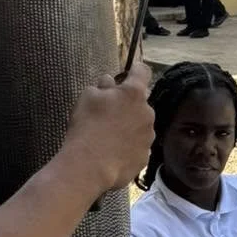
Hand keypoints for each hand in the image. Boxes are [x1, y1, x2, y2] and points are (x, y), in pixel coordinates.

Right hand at [58, 68, 153, 195]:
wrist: (89, 166)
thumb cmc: (87, 126)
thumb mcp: (87, 97)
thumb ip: (102, 86)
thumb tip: (109, 83)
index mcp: (134, 93)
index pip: (143, 72)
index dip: (135, 70)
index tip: (127, 74)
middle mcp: (147, 113)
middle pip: (140, 103)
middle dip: (127, 105)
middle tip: (108, 114)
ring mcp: (148, 137)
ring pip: (140, 126)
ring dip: (129, 127)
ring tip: (108, 137)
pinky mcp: (145, 157)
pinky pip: (137, 146)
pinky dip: (128, 147)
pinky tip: (112, 152)